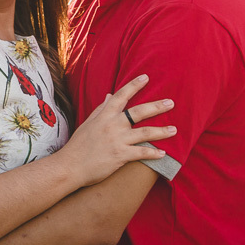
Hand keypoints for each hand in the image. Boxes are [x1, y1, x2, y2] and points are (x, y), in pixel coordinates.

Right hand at [59, 73, 175, 186]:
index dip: (133, 85)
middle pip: (139, 112)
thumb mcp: (88, 123)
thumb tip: (109, 96)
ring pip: (145, 132)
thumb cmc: (78, 145)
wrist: (70, 166)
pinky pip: (141, 153)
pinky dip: (154, 153)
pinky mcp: (120, 156)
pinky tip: (164, 154)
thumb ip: (101, 109)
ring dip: (161, 131)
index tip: (145, 77)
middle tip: (171, 103)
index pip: (121, 96)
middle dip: (157, 106)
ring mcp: (117, 140)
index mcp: (104, 115)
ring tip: (174, 130)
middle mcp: (112, 125)